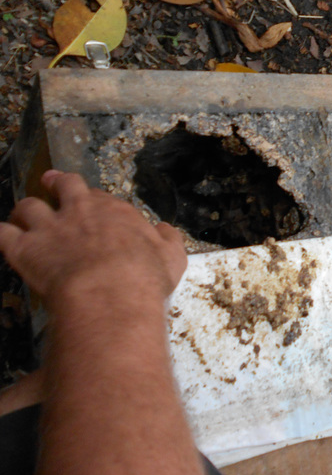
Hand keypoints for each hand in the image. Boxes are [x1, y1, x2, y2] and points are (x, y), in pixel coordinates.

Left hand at [0, 171, 185, 301]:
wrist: (110, 292)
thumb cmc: (145, 275)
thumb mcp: (172, 256)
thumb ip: (168, 239)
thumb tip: (164, 230)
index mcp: (115, 212)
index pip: (101, 197)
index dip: (95, 201)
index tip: (94, 205)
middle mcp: (80, 211)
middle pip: (64, 186)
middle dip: (57, 183)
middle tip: (52, 181)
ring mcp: (50, 228)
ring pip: (28, 206)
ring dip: (26, 210)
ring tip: (24, 215)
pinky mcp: (24, 249)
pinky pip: (2, 233)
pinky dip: (2, 234)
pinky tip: (5, 237)